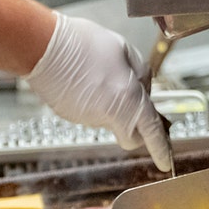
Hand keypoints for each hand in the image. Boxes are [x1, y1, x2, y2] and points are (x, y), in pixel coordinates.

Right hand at [25, 12, 170, 171]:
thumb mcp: (125, 51)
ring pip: (108, 118)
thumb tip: (142, 90)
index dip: (161, 150)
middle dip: (134, 122)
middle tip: (131, 95)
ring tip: (98, 73)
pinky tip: (83, 78)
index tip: (165, 163)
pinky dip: (92, 99)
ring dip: (110, 102)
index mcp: (129, 100)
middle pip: (129, 131)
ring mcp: (87, 118)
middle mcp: (108, 116)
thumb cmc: (83, 45)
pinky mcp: (70, 116)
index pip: (151, 133)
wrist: (44, 47)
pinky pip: (90, 111)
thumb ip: (141, 75)